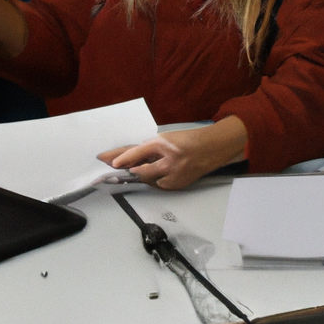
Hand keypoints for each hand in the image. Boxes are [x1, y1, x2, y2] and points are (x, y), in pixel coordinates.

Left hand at [98, 117, 248, 189]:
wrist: (212, 148)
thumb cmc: (189, 140)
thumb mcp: (169, 138)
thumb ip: (151, 148)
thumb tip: (130, 158)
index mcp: (166, 143)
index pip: (140, 151)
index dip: (124, 157)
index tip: (111, 162)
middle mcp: (169, 160)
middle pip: (142, 170)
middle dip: (129, 170)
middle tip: (116, 168)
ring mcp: (174, 175)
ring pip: (149, 179)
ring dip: (142, 175)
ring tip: (142, 168)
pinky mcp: (178, 185)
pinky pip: (159, 185)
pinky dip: (156, 179)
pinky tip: (159, 173)